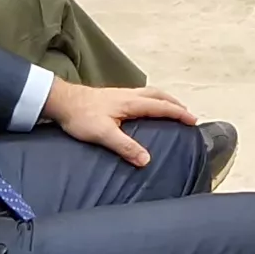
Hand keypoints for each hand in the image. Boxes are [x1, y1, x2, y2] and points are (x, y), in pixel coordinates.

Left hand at [40, 81, 198, 167]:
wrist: (61, 101)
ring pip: (150, 93)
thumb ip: (125, 147)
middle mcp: (129, 95)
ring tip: (171, 108)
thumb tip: (146, 160)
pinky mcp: (113, 96)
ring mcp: (121, 94)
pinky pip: (140, 95)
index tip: (193, 120)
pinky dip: (151, 100)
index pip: (161, 107)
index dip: (178, 113)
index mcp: (131, 103)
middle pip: (159, 95)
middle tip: (187, 113)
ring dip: (164, 100)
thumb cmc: (81, 116)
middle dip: (175, 104)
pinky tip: (145, 108)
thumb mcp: (103, 134)